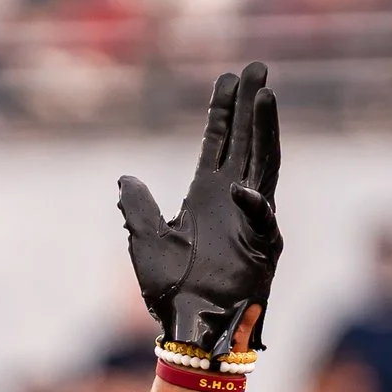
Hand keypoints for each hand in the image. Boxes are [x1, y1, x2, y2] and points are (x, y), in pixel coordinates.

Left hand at [117, 62, 281, 363]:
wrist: (189, 324)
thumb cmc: (169, 288)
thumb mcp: (145, 240)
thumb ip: (137, 208)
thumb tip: (124, 178)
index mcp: (206, 194)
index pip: (219, 142)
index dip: (223, 111)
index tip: (228, 78)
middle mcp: (233, 199)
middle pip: (247, 141)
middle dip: (252, 105)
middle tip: (257, 67)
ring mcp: (253, 219)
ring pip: (264, 165)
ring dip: (266, 131)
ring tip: (267, 95)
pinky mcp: (265, 247)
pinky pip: (261, 222)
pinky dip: (252, 205)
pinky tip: (242, 188)